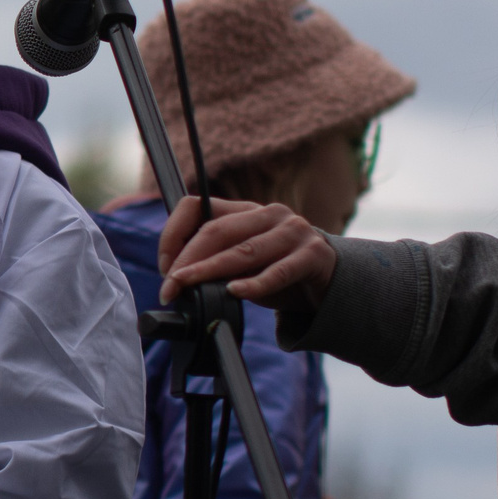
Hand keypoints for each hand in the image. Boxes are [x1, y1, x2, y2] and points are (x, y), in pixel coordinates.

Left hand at [157, 194, 339, 309]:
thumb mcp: (244, 263)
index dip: (174, 233)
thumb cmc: (279, 271)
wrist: (333, 282)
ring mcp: (293, 232)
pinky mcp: (313, 255)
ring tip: (187, 287)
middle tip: (169, 286)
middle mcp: (269, 214)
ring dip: (209, 272)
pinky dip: (254, 284)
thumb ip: (217, 261)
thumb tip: (176, 281)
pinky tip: (235, 292)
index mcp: (245, 210)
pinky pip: (278, 271)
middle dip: (186, 260)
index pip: (197, 206)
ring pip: (243, 250)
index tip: (164, 265)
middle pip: (216, 230)